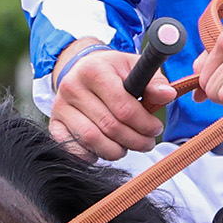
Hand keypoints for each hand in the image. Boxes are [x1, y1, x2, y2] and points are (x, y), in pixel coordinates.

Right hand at [47, 46, 175, 160]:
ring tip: (127, 146)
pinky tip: (105, 148)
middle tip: (147, 142)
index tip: (156, 128)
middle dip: (135, 140)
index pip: (124, 107)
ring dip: (116, 150)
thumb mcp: (134, 67)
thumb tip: (168, 95)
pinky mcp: (54, 123)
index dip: (144, 124)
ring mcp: (61, 106)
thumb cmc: (112, 71)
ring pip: (92, 140)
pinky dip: (92, 155)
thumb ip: (153, 82)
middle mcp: (72, 86)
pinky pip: (73, 149)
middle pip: (110, 127)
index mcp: (95, 70)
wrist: (81, 68)